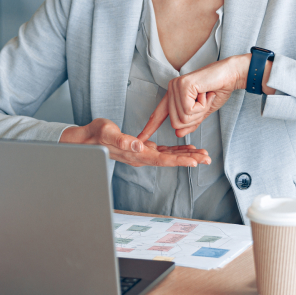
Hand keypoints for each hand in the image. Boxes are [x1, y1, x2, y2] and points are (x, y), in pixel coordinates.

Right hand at [60, 118, 210, 167]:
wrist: (87, 139)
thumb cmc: (96, 135)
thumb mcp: (107, 133)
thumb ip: (122, 140)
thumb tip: (138, 145)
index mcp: (136, 154)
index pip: (162, 159)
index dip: (179, 160)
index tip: (195, 161)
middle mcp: (142, 156)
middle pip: (170, 160)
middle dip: (189, 159)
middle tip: (207, 158)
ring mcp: (143, 153)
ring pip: (169, 156)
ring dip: (186, 156)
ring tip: (203, 155)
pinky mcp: (143, 148)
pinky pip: (163, 151)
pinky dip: (176, 150)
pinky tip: (187, 148)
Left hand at [139, 55, 275, 139]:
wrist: (231, 75)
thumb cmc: (218, 89)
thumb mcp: (203, 112)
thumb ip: (190, 122)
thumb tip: (177, 133)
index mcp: (174, 95)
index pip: (159, 114)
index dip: (150, 127)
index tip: (140, 138)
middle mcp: (171, 89)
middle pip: (176, 122)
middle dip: (195, 118)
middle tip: (204, 102)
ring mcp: (176, 86)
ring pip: (183, 118)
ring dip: (200, 111)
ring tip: (206, 96)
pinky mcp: (183, 86)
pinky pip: (189, 110)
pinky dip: (202, 106)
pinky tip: (205, 93)